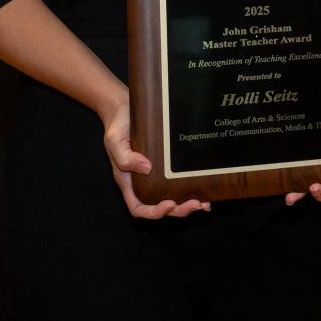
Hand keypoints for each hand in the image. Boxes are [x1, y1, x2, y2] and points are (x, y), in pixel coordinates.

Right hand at [100, 96, 208, 218]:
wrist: (125, 108)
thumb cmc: (118, 127)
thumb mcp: (115, 141)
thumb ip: (125, 157)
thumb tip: (146, 168)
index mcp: (129, 181)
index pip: (139, 207)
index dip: (154, 212)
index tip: (169, 204)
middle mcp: (144, 181)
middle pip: (160, 206)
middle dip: (178, 210)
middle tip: (196, 204)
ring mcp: (157, 173)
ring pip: (172, 197)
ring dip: (188, 203)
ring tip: (204, 202)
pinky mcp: (168, 163)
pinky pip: (179, 179)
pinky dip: (193, 186)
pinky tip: (205, 186)